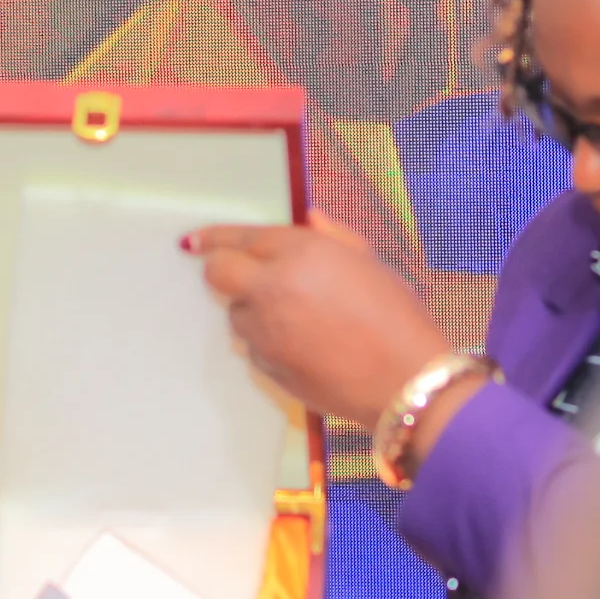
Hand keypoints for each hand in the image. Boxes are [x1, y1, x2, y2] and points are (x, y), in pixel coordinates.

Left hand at [186, 212, 451, 427]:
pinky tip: (303, 346)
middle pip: (218, 273)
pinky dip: (267, 343)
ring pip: (235, 314)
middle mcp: (273, 287)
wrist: (405, 380)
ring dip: (253, 311)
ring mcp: (266, 330)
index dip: (216, 237)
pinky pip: (253, 347)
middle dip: (223, 270)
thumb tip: (310, 217)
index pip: (242, 238)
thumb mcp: (371, 263)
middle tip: (243, 277)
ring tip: (297, 318)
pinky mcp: (266, 366)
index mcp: (301, 252)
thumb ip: (333, 236)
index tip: (194, 241)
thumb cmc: (397, 317)